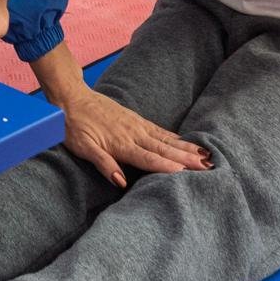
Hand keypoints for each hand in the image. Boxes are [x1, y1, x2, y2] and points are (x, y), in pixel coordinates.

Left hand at [52, 83, 211, 187]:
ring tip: (205, 155)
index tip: (186, 173)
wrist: (71, 98)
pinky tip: (185, 142)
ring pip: (166, 139)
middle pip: (164, 148)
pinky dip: (174, 137)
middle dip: (186, 158)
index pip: (148, 158)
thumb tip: (120, 181)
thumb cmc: (74, 126)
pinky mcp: (136, 119)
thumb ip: (103, 163)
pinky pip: (159, 130)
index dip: (167, 166)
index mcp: (121, 144)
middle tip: (208, 166)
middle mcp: (133, 133)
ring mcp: (136, 125)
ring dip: (186, 147)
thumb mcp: (82, 148)